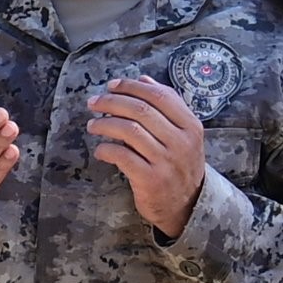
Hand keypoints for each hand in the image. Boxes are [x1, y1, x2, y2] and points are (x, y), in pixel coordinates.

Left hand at [90, 74, 211, 236]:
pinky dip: (106, 149)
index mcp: (191, 125)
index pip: (160, 96)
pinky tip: (100, 149)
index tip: (111, 86)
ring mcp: (167, 161)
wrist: (187, 205)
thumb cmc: (179, 164)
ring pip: (129, 131)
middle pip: (141, 110)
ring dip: (105, 124)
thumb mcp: (182, 134)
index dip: (131, 87)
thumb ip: (166, 105)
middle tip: (93, 103)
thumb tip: (143, 78)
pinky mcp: (151, 180)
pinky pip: (122, 156)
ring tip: (92, 125)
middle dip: (112, 102)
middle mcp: (182, 142)